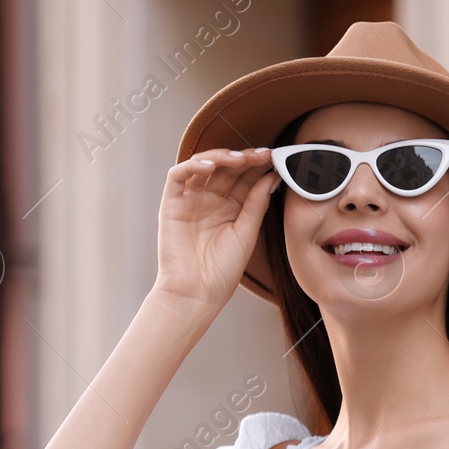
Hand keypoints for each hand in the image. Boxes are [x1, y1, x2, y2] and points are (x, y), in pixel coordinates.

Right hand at [153, 147, 278, 314]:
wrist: (197, 293)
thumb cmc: (223, 270)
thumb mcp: (247, 232)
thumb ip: (256, 203)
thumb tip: (272, 176)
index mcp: (231, 207)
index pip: (245, 178)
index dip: (259, 166)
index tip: (276, 158)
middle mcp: (211, 200)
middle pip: (227, 169)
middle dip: (245, 158)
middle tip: (262, 154)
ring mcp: (191, 200)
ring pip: (203, 165)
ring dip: (221, 157)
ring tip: (240, 159)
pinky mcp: (172, 204)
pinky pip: (178, 176)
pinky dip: (193, 165)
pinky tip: (211, 166)